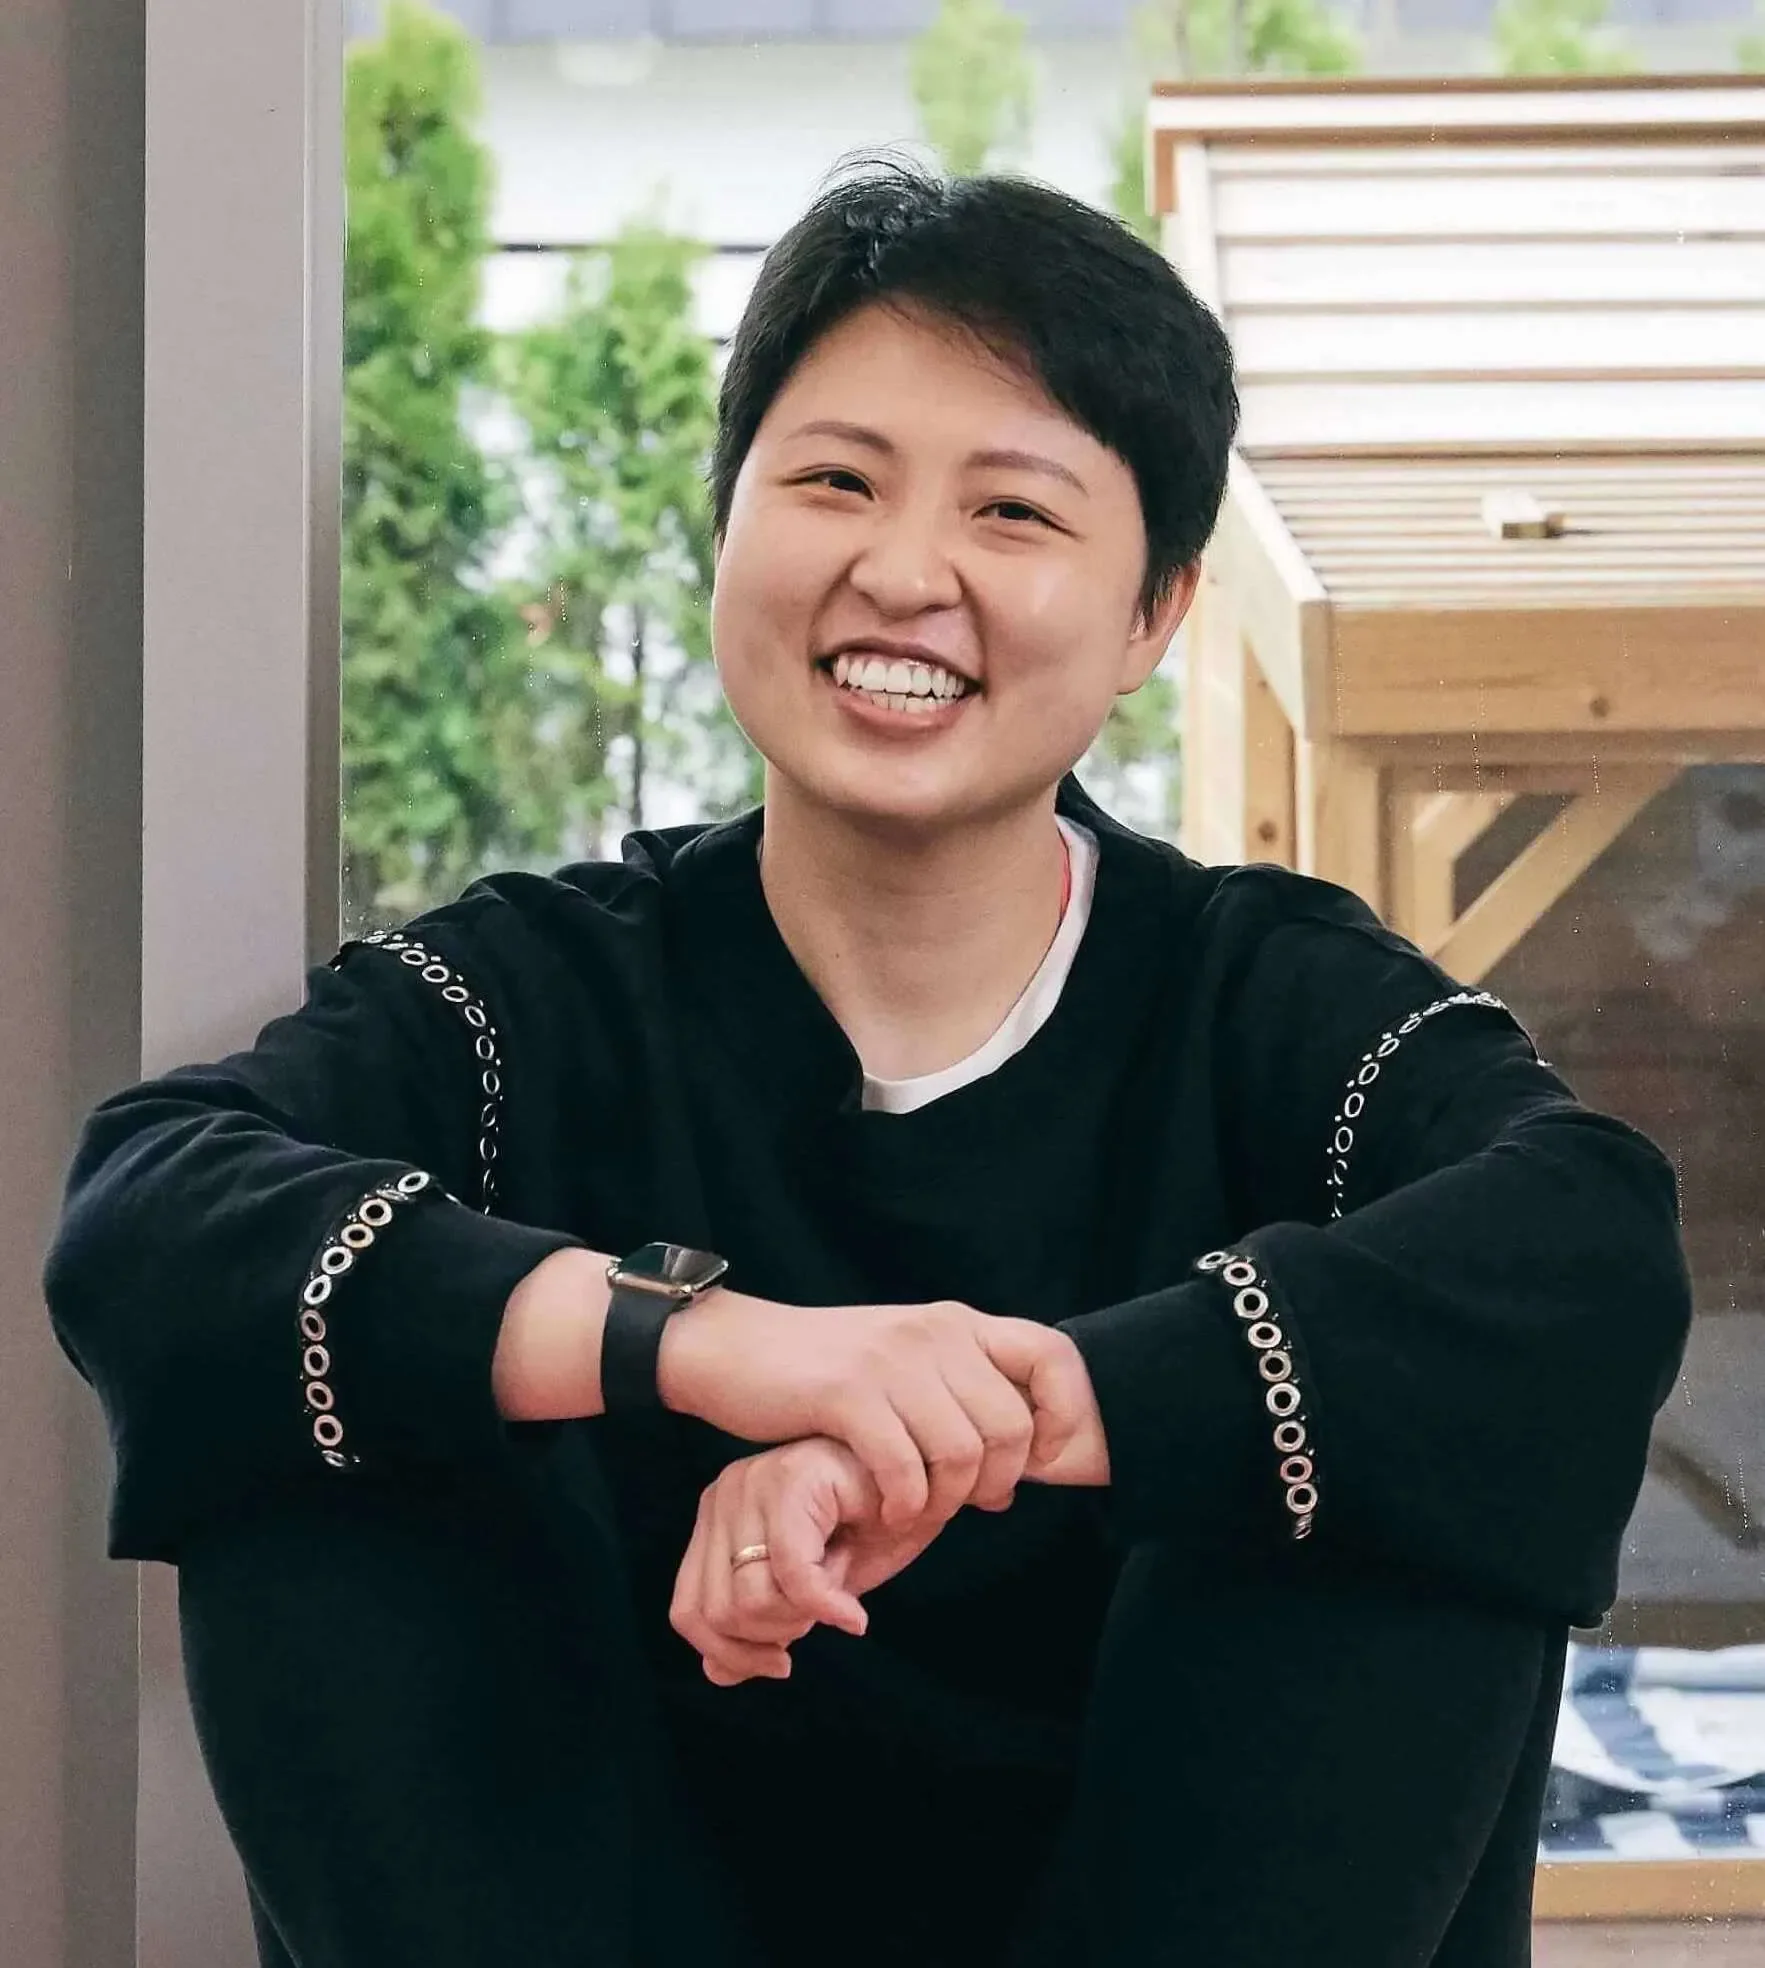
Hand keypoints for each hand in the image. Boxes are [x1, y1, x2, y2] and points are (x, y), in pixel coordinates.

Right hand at [657, 1291, 1097, 1529]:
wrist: (736, 1347)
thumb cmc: (824, 1370)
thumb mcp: (905, 1364)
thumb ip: (960, 1404)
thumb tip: (1013, 1476)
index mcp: (958, 1323)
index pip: (1055, 1357)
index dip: (1065, 1416)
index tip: (1036, 1461)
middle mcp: (936, 1334)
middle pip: (1012, 1426)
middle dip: (996, 1482)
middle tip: (963, 1503)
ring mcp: (894, 1362)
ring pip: (964, 1454)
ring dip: (946, 1501)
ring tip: (919, 1510)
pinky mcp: (849, 1393)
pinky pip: (906, 1469)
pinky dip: (904, 1504)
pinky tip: (885, 1509)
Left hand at [670, 1436, 944, 1686]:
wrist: (928, 1483)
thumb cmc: (870, 1530)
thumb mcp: (807, 1589)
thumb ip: (761, 1625)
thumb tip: (716, 1674)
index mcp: (717, 1519)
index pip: (689, 1611)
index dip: (730, 1654)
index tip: (780, 1662)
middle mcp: (723, 1495)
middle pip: (717, 1614)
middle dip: (775, 1635)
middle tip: (821, 1614)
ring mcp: (753, 1483)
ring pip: (751, 1600)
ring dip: (804, 1616)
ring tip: (838, 1588)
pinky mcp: (792, 1481)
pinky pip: (793, 1574)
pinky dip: (827, 1608)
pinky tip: (854, 1614)